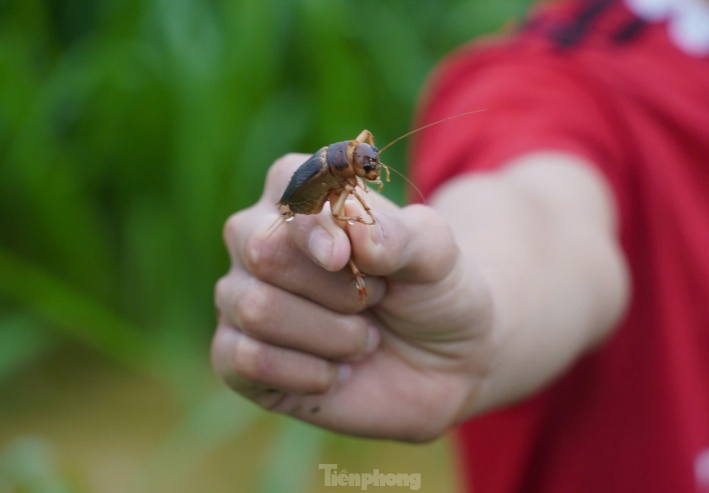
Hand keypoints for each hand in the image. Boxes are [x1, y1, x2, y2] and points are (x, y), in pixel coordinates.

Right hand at [212, 153, 495, 441]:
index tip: (345, 258)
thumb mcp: (436, 257)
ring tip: (362, 338)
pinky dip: (306, 373)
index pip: (287, 191)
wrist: (442, 362)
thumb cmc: (430, 292)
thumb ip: (403, 236)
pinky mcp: (236, 355)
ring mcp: (242, 297)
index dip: (317, 228)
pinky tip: (335, 373)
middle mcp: (258, 239)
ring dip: (331, 335)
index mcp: (300, 193)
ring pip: (255, 310)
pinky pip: (244, 361)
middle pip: (264, 253)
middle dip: (337, 290)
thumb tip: (354, 233)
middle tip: (373, 300)